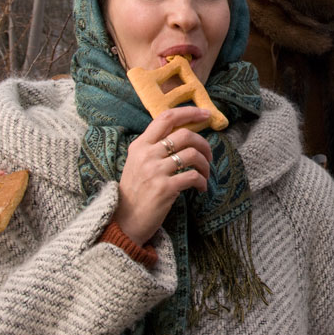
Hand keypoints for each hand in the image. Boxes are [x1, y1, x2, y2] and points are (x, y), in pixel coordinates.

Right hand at [113, 107, 213, 245]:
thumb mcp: (137, 163)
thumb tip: (185, 133)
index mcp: (140, 145)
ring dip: (205, 164)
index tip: (206, 113)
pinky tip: (201, 188)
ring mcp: (155, 171)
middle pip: (185, 134)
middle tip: (209, 155)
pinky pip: (193, 176)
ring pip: (193, 154)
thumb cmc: (135, 191)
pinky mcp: (164, 188)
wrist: (124, 222)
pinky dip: (202, 181)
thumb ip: (155, 147)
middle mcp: (146, 154)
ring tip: (205, 174)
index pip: (166, 118)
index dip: (189, 112)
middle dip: (204, 143)